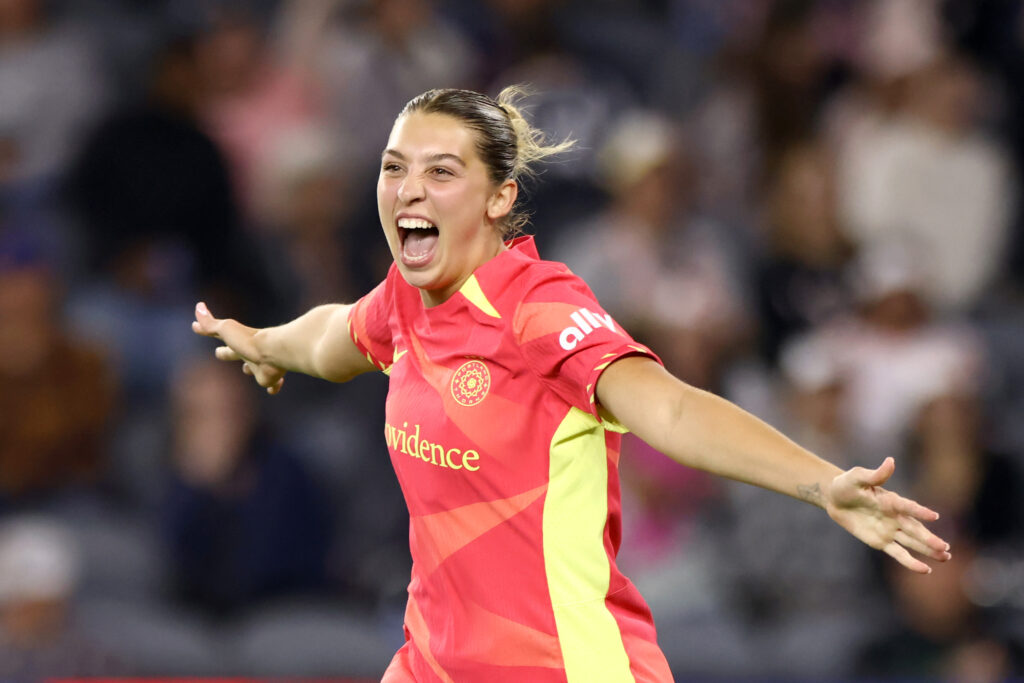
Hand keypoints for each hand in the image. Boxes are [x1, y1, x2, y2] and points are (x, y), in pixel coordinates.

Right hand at [192, 302, 285, 393]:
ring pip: (254, 368)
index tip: (198, 327)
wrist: (274, 352)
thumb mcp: (227, 330)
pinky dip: (273, 387)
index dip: (210, 332)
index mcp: (238, 342)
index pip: (221, 337)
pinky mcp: (269, 378)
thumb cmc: (249, 341)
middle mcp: (249, 353)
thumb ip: (211, 323)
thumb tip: (198, 306)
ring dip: (250, 369)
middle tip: (220, 353)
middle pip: (236, 354)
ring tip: (247, 370)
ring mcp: (260, 366)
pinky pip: (272, 384)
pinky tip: (272, 389)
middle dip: (228, 353)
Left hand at [825, 457, 951, 573]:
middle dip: (929, 538)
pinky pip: (898, 553)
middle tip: (946, 547)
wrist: (834, 498)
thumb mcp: (857, 477)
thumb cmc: (847, 484)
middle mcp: (895, 516)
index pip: (907, 507)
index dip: (919, 511)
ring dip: (928, 550)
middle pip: (914, 529)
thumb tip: (890, 461)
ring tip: (946, 556)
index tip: (935, 516)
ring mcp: (890, 530)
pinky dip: (911, 562)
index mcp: (891, 500)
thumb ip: (875, 474)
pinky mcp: (881, 542)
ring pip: (912, 542)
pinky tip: (925, 570)